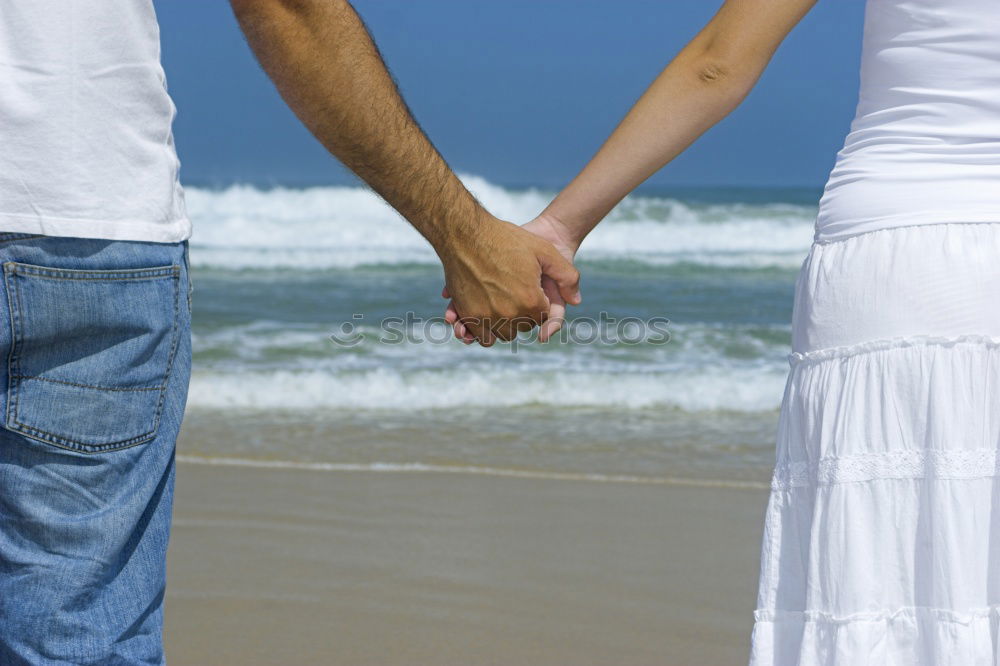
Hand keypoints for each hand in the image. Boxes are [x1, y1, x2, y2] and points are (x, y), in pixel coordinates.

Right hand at [443, 213, 580, 344]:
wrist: (466, 234)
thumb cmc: (506, 240)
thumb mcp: (545, 251)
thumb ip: (567, 276)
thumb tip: (576, 301)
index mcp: (531, 300)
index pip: (542, 317)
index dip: (539, 303)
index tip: (533, 290)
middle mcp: (510, 313)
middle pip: (524, 327)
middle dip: (524, 314)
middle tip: (517, 295)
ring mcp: (487, 316)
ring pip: (505, 334)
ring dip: (507, 324)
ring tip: (504, 304)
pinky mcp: (469, 315)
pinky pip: (482, 336)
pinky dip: (487, 331)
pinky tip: (489, 315)